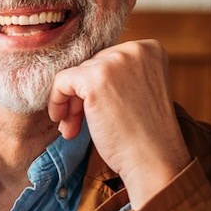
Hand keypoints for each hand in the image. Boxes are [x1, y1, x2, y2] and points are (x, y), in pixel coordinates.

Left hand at [48, 39, 190, 209]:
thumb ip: (116, 75)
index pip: (106, 60)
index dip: (96, 86)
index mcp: (149, 49)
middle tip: (77, 123)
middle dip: (81, 96)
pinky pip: (61, 82)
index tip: (95, 109)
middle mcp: (134, 49)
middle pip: (89, 66)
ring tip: (72, 127)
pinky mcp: (95, 80)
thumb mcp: (136, 90)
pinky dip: (56, 101)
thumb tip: (75, 72)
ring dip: (70, 104)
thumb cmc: (144, 133)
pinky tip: (63, 121)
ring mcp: (115, 62)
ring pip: (74, 75)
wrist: (154, 161)